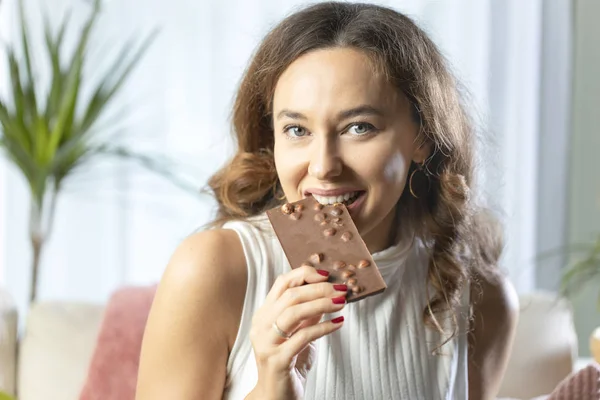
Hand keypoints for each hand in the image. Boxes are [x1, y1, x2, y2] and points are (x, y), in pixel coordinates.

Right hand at [248, 265, 346, 399]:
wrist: (276, 397)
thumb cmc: (289, 363)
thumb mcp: (299, 333)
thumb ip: (308, 314)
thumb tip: (327, 292)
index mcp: (264, 314)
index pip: (282, 283)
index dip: (304, 274)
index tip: (326, 274)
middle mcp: (261, 325)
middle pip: (290, 295)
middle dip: (319, 289)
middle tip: (341, 288)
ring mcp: (267, 343)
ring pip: (294, 312)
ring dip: (322, 303)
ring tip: (342, 302)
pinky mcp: (277, 359)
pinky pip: (304, 336)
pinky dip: (324, 327)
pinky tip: (339, 323)